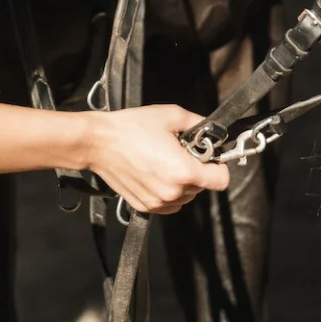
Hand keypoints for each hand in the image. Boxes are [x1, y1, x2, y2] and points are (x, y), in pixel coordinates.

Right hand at [84, 105, 230, 214]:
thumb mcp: (171, 115)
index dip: (219, 165)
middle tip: (180, 152)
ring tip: (165, 161)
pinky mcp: (146, 206)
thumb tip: (211, 132)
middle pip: (203, 187)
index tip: (208, 156)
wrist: (99, 143)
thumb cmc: (131, 128)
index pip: (221, 181)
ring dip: (183, 182)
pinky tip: (156, 172)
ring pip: (187, 196)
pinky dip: (169, 191)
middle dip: (197, 170)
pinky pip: (170, 203)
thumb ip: (198, 124)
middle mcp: (173, 192)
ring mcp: (158, 203)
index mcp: (184, 172)